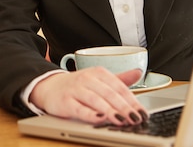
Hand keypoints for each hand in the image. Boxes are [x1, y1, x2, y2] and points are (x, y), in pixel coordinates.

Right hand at [29, 67, 147, 125]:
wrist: (49, 86)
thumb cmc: (78, 86)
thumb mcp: (99, 80)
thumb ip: (119, 79)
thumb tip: (138, 72)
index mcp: (99, 73)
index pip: (119, 87)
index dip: (132, 100)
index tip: (143, 113)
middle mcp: (87, 79)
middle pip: (109, 93)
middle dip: (124, 107)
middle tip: (136, 119)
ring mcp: (75, 90)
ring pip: (95, 100)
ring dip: (110, 110)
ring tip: (122, 120)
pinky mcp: (65, 101)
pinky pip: (79, 108)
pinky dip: (89, 114)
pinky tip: (99, 119)